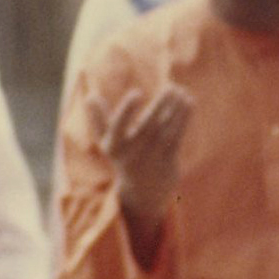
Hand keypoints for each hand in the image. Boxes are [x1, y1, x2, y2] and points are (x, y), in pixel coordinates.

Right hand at [88, 85, 193, 261]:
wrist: (142, 192)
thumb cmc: (123, 158)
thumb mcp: (107, 142)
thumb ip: (98, 119)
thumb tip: (90, 97)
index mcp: (114, 146)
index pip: (118, 126)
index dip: (127, 110)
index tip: (137, 93)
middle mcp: (133, 152)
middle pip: (148, 126)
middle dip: (160, 106)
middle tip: (170, 87)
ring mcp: (152, 157)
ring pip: (166, 130)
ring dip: (176, 109)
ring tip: (181, 90)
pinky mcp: (168, 160)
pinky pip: (177, 135)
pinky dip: (184, 118)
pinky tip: (188, 101)